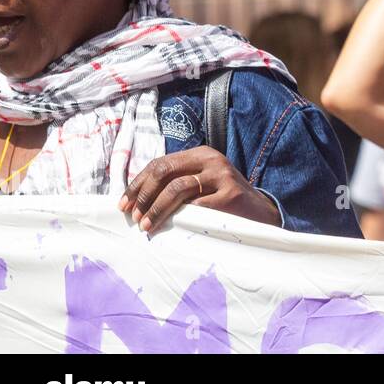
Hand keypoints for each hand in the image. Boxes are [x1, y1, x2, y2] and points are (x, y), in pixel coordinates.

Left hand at [119, 147, 281, 232]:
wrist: (260, 213)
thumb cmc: (223, 201)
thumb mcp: (201, 184)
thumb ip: (176, 183)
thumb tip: (134, 199)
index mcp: (200, 154)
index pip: (160, 163)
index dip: (138, 184)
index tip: (123, 205)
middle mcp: (211, 160)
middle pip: (165, 171)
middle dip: (144, 196)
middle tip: (134, 217)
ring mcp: (223, 176)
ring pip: (177, 188)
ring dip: (156, 210)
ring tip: (147, 227)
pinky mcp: (231, 195)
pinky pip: (197, 207)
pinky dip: (180, 218)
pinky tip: (173, 228)